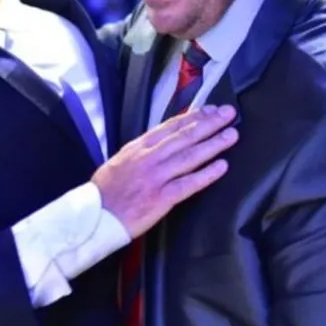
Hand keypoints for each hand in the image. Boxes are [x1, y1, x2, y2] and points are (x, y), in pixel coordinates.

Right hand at [92, 105, 237, 238]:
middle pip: (184, 137)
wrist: (95, 216)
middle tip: (228, 114)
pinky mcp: (161, 198)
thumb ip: (141, 151)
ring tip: (231, 135)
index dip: (193, 116)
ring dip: (213, 144)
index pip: (170, 127)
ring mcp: (156, 177)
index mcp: (138, 147)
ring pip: (190, 156)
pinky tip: (222, 166)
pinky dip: (206, 174)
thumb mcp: (120, 161)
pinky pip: (188, 184)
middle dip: (209, 123)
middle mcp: (148, 158)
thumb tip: (161, 142)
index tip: (209, 109)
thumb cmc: (105, 192)